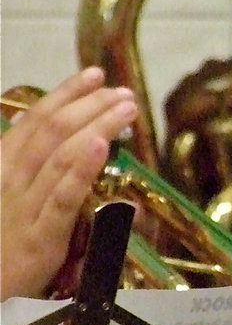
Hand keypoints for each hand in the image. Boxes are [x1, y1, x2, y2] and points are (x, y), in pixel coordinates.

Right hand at [0, 68, 137, 300]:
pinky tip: (101, 145)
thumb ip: (41, 176)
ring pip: (61, 155)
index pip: (35, 121)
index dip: (65, 94)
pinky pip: (63, 197)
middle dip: (89, 106)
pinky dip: (82, 168)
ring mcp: (23, 207)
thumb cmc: (2, 249)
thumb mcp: (14, 203)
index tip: (94, 76)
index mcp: (2, 169)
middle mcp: (9, 181)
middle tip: (123, 92)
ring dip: (97, 126)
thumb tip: (77, 147)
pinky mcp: (39, 236)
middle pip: (51, 131)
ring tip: (126, 108)